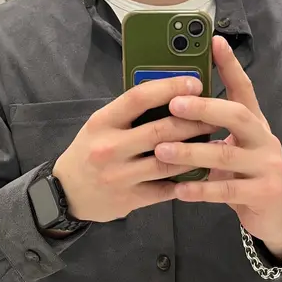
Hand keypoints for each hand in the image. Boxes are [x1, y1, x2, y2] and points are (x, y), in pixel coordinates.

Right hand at [53, 76, 216, 222]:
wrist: (66, 193)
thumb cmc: (89, 151)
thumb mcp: (100, 125)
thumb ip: (129, 112)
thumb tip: (170, 93)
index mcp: (102, 122)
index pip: (139, 98)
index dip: (170, 88)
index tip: (194, 83)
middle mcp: (109, 148)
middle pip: (161, 130)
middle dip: (194, 121)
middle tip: (215, 114)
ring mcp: (120, 176)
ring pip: (168, 162)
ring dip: (196, 151)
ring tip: (214, 142)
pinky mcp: (131, 199)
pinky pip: (167, 188)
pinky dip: (187, 179)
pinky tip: (202, 170)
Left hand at [155, 36, 281, 259]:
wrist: (274, 216)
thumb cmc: (244, 177)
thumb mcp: (232, 150)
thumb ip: (212, 132)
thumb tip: (172, 108)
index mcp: (255, 124)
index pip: (244, 89)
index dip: (230, 65)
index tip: (215, 41)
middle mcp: (265, 140)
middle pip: (237, 115)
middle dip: (205, 108)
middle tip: (174, 104)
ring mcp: (268, 167)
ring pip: (226, 156)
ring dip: (191, 152)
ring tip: (161, 150)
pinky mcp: (263, 193)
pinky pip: (227, 191)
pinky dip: (201, 189)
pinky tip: (179, 189)